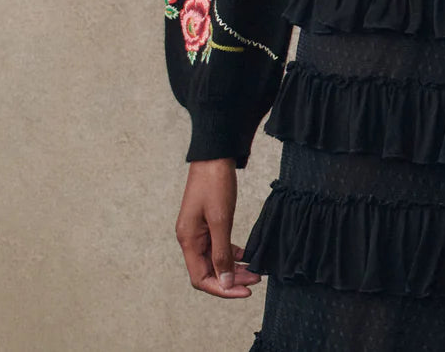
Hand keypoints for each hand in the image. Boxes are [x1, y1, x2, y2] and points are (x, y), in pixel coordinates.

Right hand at [175, 158, 261, 297]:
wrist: (214, 153)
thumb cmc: (215, 183)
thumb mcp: (221, 220)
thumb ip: (221, 252)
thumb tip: (224, 282)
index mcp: (188, 240)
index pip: (201, 278)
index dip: (223, 289)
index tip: (246, 291)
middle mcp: (190, 238)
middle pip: (208, 271)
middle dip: (232, 279)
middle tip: (256, 280)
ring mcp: (198, 230)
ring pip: (215, 259)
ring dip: (234, 267)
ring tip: (255, 271)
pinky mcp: (207, 222)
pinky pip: (218, 245)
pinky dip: (232, 252)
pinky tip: (247, 255)